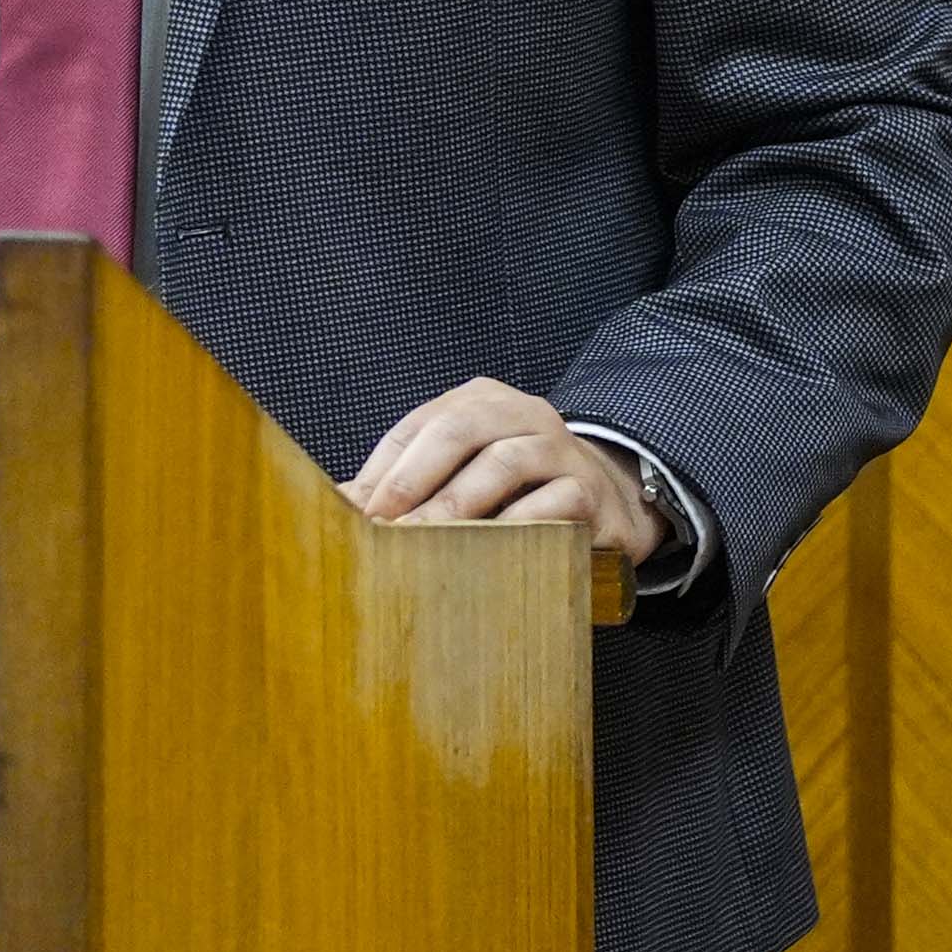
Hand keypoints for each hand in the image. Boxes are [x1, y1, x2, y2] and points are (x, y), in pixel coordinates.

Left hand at [345, 376, 659, 563]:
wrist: (609, 501)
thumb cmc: (518, 490)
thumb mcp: (464, 474)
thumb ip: (410, 483)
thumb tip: (342, 504)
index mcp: (480, 400)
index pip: (419, 426)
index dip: (384, 468)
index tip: (354, 510)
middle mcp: (520, 412)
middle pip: (458, 430)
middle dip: (413, 478)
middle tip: (383, 523)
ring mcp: (559, 448)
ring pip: (503, 463)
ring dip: (457, 504)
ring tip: (425, 540)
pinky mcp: (590, 491)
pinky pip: (553, 503)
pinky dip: (515, 525)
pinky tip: (488, 551)